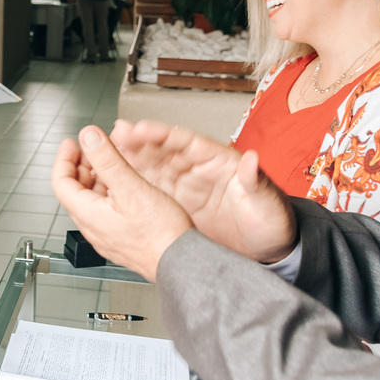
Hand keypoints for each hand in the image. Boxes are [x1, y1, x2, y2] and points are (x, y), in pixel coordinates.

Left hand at [51, 126, 192, 281]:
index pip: (61, 183)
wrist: (181, 263)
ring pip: (92, 202)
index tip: (71, 143)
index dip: (63, 159)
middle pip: (75, 191)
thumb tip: (88, 137)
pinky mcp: (122, 240)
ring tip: (111, 164)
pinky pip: (107, 212)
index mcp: (88, 215)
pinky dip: (110, 193)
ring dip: (97, 179)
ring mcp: (107, 236)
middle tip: (93, 150)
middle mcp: (93, 228)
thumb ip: (107, 160)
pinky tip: (126, 187)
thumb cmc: (161, 234)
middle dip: (81, 166)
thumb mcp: (132, 187)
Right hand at [107, 120, 296, 263]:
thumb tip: (252, 160)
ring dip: (131, 157)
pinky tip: (116, 177)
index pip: (188, 143)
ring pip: (153, 166)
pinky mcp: (178, 203)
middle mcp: (200, 170)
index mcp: (221, 162)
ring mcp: (187, 186)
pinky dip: (134, 181)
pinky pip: (152, 188)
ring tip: (107, 148)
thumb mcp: (267, 204)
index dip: (164, 134)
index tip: (144, 128)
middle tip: (117, 133)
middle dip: (140, 141)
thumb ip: (256, 182)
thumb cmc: (272, 224)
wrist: (267, 251)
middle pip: (165, 150)